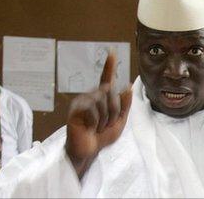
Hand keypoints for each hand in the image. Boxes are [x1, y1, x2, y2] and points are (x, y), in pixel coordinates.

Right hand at [65, 51, 131, 177]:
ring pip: (102, 101)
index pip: (106, 79)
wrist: (88, 151)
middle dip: (114, 111)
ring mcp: (83, 101)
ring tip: (96, 128)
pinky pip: (92, 109)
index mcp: (102, 97)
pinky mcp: (76, 109)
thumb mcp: (119, 121)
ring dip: (105, 118)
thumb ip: (124, 105)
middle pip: (110, 93)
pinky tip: (89, 128)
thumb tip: (127, 86)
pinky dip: (95, 122)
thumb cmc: (102, 137)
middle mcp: (91, 96)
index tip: (112, 52)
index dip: (109, 66)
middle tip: (105, 125)